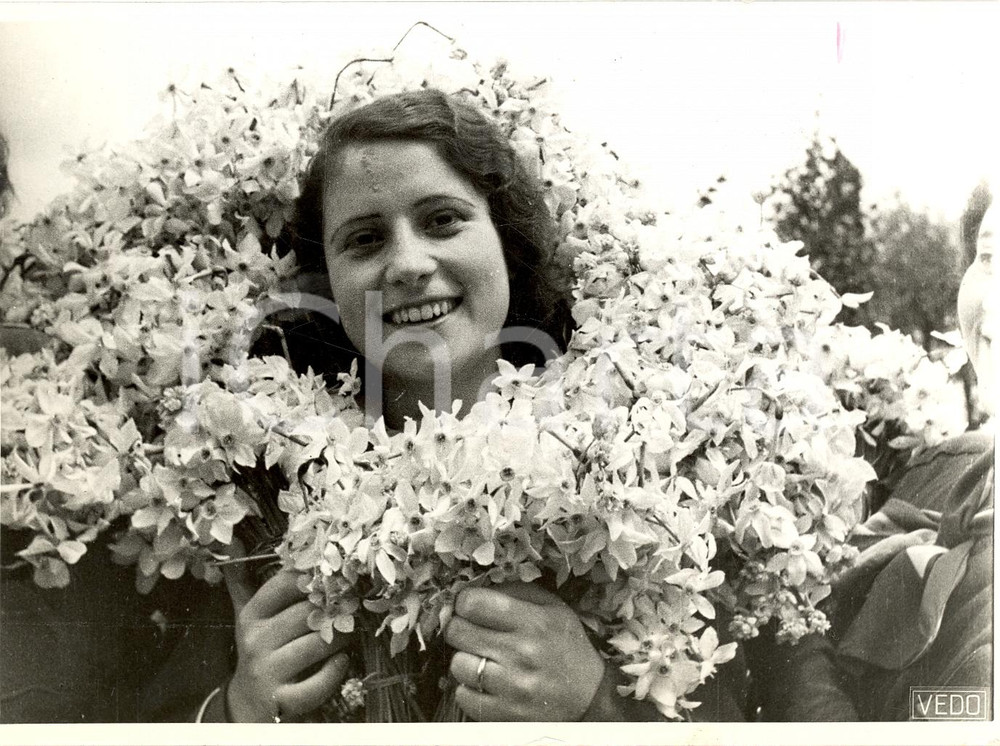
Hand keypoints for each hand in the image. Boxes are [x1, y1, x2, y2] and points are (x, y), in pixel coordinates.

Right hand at [223, 548, 350, 721]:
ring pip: (317, 644)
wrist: (249, 702)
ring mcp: (268, 671)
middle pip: (307, 613)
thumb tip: (233, 539)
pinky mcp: (283, 699)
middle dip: (335, 608)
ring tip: (349, 632)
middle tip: (352, 605)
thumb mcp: (248, 613)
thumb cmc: (259, 647)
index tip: (334, 576)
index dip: (315, 576)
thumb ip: (242, 579)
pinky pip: (317, 683)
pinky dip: (335, 671)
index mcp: (252, 615)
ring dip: (341, 637)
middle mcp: (256, 641)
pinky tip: (342, 661)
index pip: (285, 583)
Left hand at [444, 582, 605, 720]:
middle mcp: (521, 653)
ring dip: (465, 659)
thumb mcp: (552, 607)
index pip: (473, 603)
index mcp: (533, 621)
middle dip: (459, 627)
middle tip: (471, 630)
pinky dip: (469, 688)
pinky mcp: (505, 713)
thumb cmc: (566, 645)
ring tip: (482, 658)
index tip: (469, 606)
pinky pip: (464, 696)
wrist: (589, 696)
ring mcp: (512, 686)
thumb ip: (514, 591)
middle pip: (457, 631)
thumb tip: (472, 591)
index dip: (464, 601)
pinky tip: (487, 682)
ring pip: (458, 664)